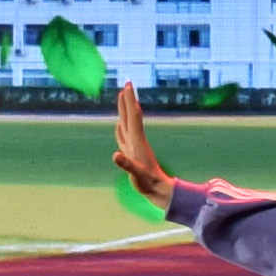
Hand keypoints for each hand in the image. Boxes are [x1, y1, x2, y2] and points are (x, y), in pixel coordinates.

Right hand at [110, 82, 174, 211]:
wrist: (159, 190)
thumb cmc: (148, 183)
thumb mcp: (137, 175)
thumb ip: (127, 165)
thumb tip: (115, 155)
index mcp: (137, 141)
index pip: (132, 116)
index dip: (129, 100)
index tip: (127, 86)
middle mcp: (136, 140)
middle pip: (131, 116)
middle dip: (128, 100)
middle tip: (126, 85)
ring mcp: (134, 146)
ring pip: (127, 124)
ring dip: (124, 110)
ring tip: (122, 99)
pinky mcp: (132, 153)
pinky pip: (124, 136)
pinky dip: (120, 128)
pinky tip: (118, 126)